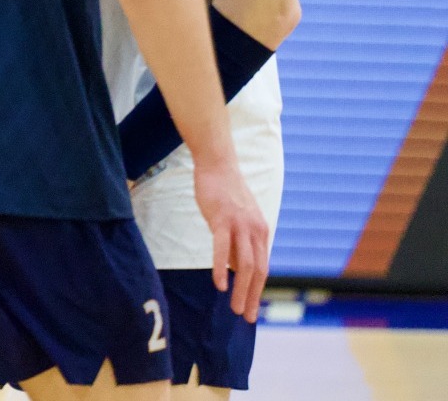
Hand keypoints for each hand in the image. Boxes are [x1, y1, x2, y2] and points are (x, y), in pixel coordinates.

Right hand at [194, 158, 270, 322]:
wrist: (218, 164)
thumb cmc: (224, 191)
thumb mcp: (237, 219)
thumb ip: (239, 241)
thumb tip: (236, 267)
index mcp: (261, 232)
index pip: (263, 267)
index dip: (258, 290)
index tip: (251, 308)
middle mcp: (256, 231)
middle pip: (258, 271)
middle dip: (252, 297)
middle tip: (246, 317)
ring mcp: (240, 225)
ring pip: (245, 265)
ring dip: (241, 290)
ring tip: (234, 308)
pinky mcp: (222, 219)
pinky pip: (223, 249)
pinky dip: (222, 269)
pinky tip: (219, 284)